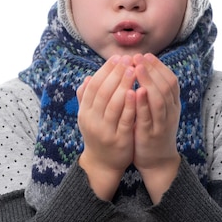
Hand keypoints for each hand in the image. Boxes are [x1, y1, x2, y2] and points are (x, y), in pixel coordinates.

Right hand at [77, 55, 135, 199]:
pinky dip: (129, 105)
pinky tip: (136, 92)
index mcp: (84, 112)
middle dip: (116, 73)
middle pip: (103, 91)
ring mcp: (105, 130)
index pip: (94, 85)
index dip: (105, 70)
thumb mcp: (89, 116)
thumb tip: (87, 78)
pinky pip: (124, 119)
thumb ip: (88, 98)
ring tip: (134, 70)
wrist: (103, 163)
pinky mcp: (118, 140)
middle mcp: (92, 120)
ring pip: (113, 103)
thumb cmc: (98, 134)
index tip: (117, 58)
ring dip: (123, 84)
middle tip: (128, 59)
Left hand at [132, 53, 180, 201]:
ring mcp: (162, 123)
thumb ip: (152, 93)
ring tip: (137, 68)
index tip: (146, 55)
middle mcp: (170, 112)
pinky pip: (149, 117)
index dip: (159, 66)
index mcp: (172, 105)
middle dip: (152, 69)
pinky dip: (143, 103)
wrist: (157, 161)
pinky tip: (135, 92)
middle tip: (139, 56)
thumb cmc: (152, 131)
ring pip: (160, 99)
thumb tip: (142, 69)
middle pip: (166, 86)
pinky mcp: (151, 135)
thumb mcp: (156, 110)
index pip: (170, 80)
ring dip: (148, 81)